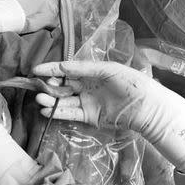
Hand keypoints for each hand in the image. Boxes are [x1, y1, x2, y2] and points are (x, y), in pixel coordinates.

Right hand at [34, 60, 184, 171]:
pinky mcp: (89, 117)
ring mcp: (87, 102)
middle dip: (49, 85)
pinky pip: (70, 114)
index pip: (67, 69)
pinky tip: (46, 111)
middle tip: (40, 86)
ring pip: (63, 100)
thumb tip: (62, 67)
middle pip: (63, 85)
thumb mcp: (108, 69)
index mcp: (92, 72)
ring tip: (40, 100)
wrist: (148, 108)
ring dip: (50, 100)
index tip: (36, 69)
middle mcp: (87, 86)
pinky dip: (57, 112)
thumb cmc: (132, 84)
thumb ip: (85, 68)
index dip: (51, 69)